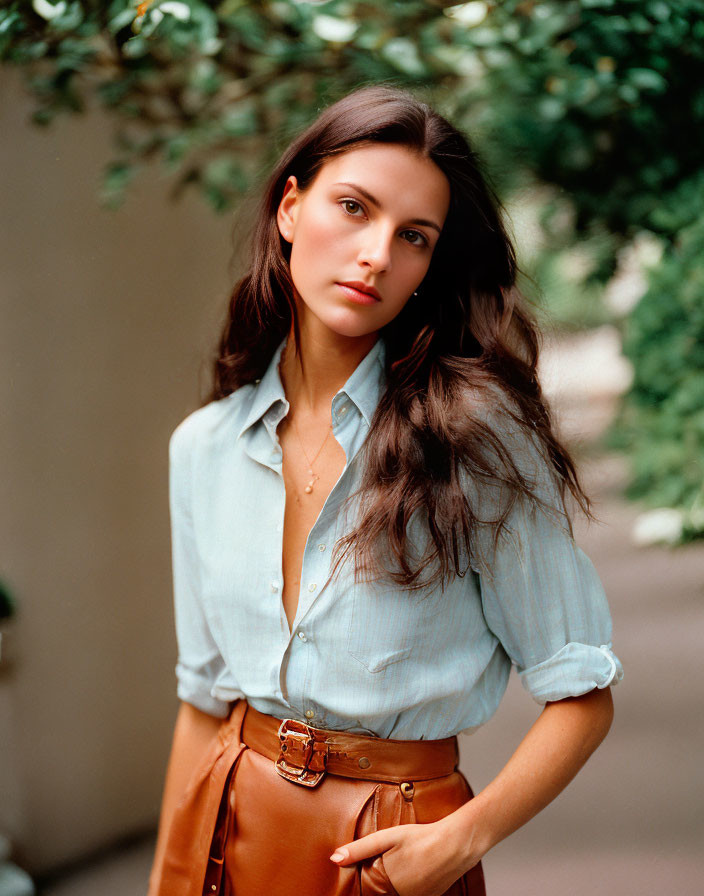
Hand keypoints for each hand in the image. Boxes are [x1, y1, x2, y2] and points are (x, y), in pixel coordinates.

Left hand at [330, 818, 477, 895]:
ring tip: (404, 865)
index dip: (363, 889)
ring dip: (392, 887)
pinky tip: (414, 871)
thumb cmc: (420, 838)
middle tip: (393, 863)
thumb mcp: (387, 838)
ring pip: (396, 894)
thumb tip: (334, 859)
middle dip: (377, 886)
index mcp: (387, 887)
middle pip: (382, 894)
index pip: (367, 894)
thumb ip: (360, 850)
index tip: (357, 885)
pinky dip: (408, 887)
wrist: (455, 844)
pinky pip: (412, 894)